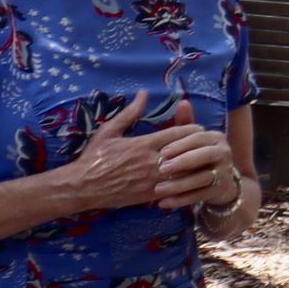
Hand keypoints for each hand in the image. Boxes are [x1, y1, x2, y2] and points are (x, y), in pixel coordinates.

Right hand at [50, 97, 198, 212]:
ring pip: (184, 172)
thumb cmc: (95, 157)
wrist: (83, 186)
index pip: (177, 134)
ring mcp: (152, 179)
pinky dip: (186, 183)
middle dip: (197, 147)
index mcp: (143, 144)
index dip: (191, 130)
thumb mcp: (109, 130)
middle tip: (205, 144)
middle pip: (186, 152)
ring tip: (203, 160)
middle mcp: (151, 161)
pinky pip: (176, 188)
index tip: (198, 129)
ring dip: (195, 165)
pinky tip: (193, 179)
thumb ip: (130, 112)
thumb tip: (144, 93)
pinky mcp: (151, 194)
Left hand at [149, 122, 236, 208]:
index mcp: (215, 137)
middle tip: (161, 169)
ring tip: (158, 189)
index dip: (180, 144)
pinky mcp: (220, 190)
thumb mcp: (192, 140)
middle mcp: (224, 152)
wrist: (220, 183)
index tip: (162, 152)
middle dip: (181, 163)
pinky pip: (199, 196)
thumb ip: (185, 124)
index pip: (198, 137)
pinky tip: (164, 203)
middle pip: (203, 156)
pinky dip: (181, 200)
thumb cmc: (198, 157)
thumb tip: (182, 102)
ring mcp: (225, 172)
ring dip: (179, 184)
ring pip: (201, 178)